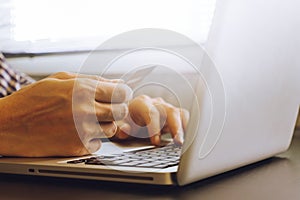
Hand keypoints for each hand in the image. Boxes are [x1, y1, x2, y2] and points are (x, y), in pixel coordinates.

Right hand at [0, 72, 131, 156]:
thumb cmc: (32, 100)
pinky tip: (80, 132)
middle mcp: (86, 110)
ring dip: (106, 124)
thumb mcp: (61, 79)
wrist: (9, 125)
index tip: (119, 95)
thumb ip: (92, 80)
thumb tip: (116, 82)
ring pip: (112, 129)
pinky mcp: (77, 148)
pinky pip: (98, 144)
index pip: (121, 92)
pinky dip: (93, 139)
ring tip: (90, 120)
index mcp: (83, 89)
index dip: (123, 93)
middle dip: (117, 108)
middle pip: (121, 111)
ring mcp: (82, 131)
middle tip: (107, 107)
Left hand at [113, 95, 188, 145]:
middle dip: (176, 127)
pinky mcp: (173, 115)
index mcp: (142, 103)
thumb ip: (120, 128)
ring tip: (185, 142)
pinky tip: (187, 139)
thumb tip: (125, 130)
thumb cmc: (124, 120)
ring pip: (179, 114)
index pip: (151, 113)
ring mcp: (166, 108)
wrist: (128, 114)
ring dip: (183, 128)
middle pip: (170, 111)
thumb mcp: (118, 125)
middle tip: (178, 142)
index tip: (156, 142)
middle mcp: (156, 104)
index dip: (155, 128)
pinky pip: (183, 118)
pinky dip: (186, 128)